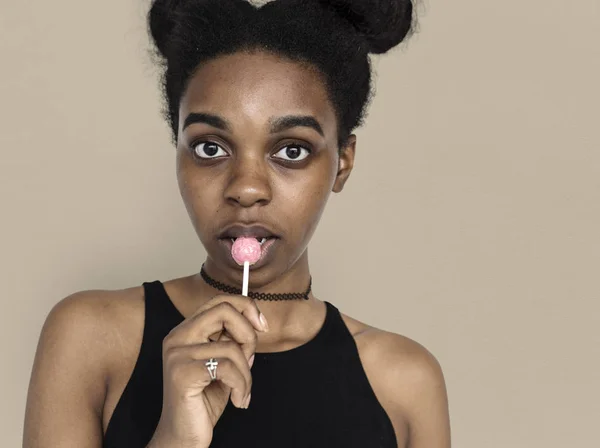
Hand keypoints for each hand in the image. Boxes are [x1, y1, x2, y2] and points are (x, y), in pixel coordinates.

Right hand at [147, 294, 267, 447]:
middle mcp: (177, 337)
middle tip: (249, 360)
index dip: (246, 307)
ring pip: (231, 347)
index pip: (219, 301)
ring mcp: (177, 354)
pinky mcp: (183, 373)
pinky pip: (227, 367)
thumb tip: (255, 324)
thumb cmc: (203, 401)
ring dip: (246, 374)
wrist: (183, 438)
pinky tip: (238, 401)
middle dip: (248, 336)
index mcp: (186, 331)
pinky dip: (241, 385)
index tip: (262, 325)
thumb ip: (233, 342)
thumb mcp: (223, 365)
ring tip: (242, 392)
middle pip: (224, 311)